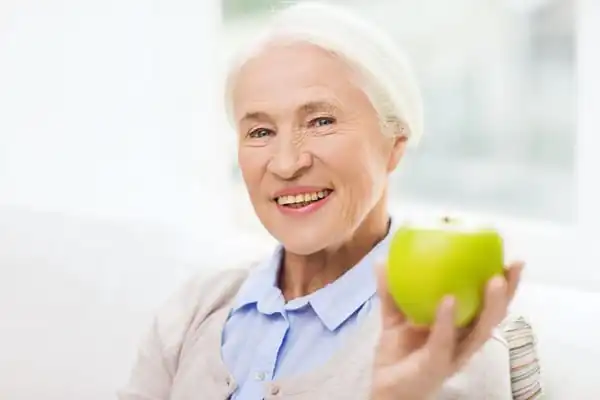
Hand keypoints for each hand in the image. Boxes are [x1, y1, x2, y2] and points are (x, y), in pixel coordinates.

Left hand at [371, 261, 523, 399]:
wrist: (385, 389)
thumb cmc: (397, 355)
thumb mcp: (394, 317)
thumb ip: (391, 292)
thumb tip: (383, 261)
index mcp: (459, 329)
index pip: (486, 305)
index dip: (502, 286)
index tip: (512, 262)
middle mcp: (463, 342)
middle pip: (492, 317)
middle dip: (507, 293)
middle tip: (513, 268)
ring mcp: (453, 354)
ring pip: (479, 331)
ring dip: (490, 306)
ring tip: (495, 281)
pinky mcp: (437, 364)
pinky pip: (445, 341)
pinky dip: (447, 321)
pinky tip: (450, 301)